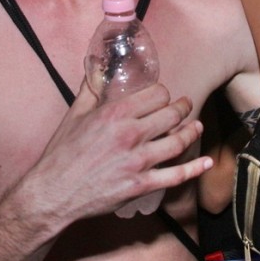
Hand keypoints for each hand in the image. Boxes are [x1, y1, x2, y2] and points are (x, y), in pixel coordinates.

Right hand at [24, 83, 211, 226]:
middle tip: (185, 106)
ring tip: (197, 126)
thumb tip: (96, 67)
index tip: (162, 96)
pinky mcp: (141, 185)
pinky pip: (176, 176)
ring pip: (178, 142)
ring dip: (191, 131)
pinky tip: (206, 162)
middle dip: (182, 108)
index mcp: (115, 113)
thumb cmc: (61, 154)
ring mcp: (138, 161)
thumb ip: (90, 89)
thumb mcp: (74, 115)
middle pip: (171, 115)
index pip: (156, 94)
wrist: (52, 193)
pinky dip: (195, 168)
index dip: (163, 94)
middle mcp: (130, 134)